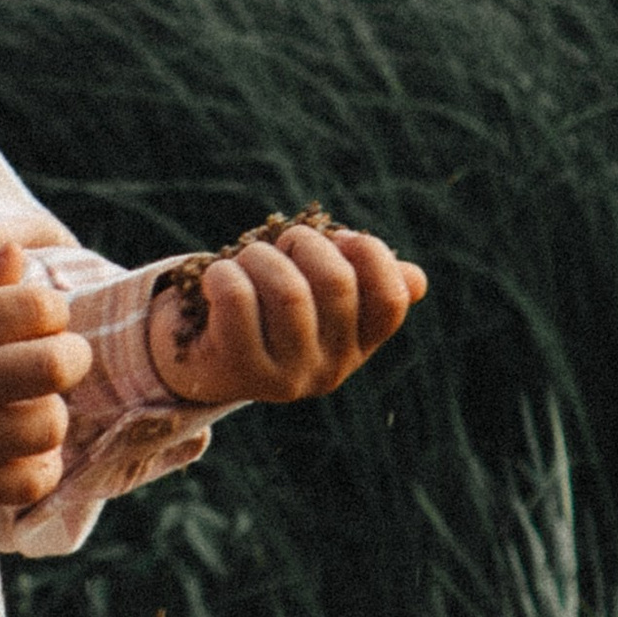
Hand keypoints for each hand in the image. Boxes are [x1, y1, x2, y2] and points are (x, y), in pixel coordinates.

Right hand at [0, 243, 93, 513]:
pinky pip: (26, 483)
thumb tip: (21, 254)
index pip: (37, 306)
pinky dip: (42, 468)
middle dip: (73, 357)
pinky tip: (28, 451)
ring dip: (52, 415)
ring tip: (33, 407)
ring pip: (47, 426)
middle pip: (55, 366)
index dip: (53, 310)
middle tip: (59, 361)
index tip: (39, 321)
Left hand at [146, 225, 424, 407]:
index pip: (392, 299)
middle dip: (304, 243)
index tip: (338, 240)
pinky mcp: (240, 371)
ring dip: (261, 255)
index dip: (369, 253)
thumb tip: (415, 279)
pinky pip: (237, 299)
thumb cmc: (266, 309)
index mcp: (360, 344)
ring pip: (289, 291)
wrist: (202, 357)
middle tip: (281, 244)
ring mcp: (288, 376)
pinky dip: (224, 273)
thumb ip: (364, 281)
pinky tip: (217, 277)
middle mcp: (332, 368)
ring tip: (247, 259)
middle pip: (337, 283)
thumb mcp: (317, 295)